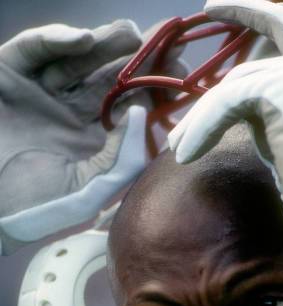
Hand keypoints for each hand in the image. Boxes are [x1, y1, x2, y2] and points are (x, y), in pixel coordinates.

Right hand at [0, 21, 178, 253]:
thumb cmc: (35, 208)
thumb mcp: (89, 192)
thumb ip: (121, 160)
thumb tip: (141, 116)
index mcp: (92, 139)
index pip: (128, 105)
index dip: (153, 87)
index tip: (179, 71)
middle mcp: (70, 112)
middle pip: (108, 76)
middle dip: (136, 58)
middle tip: (166, 42)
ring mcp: (42, 92)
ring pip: (78, 58)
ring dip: (105, 44)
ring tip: (130, 34)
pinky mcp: (10, 75)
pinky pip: (35, 51)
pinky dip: (55, 40)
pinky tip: (82, 40)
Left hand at [169, 0, 282, 297]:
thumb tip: (250, 120)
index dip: (269, 12)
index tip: (234, 4)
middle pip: (269, 44)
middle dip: (236, 32)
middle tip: (209, 15)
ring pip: (240, 84)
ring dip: (204, 118)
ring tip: (180, 146)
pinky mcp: (282, 88)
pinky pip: (228, 102)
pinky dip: (203, 128)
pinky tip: (187, 154)